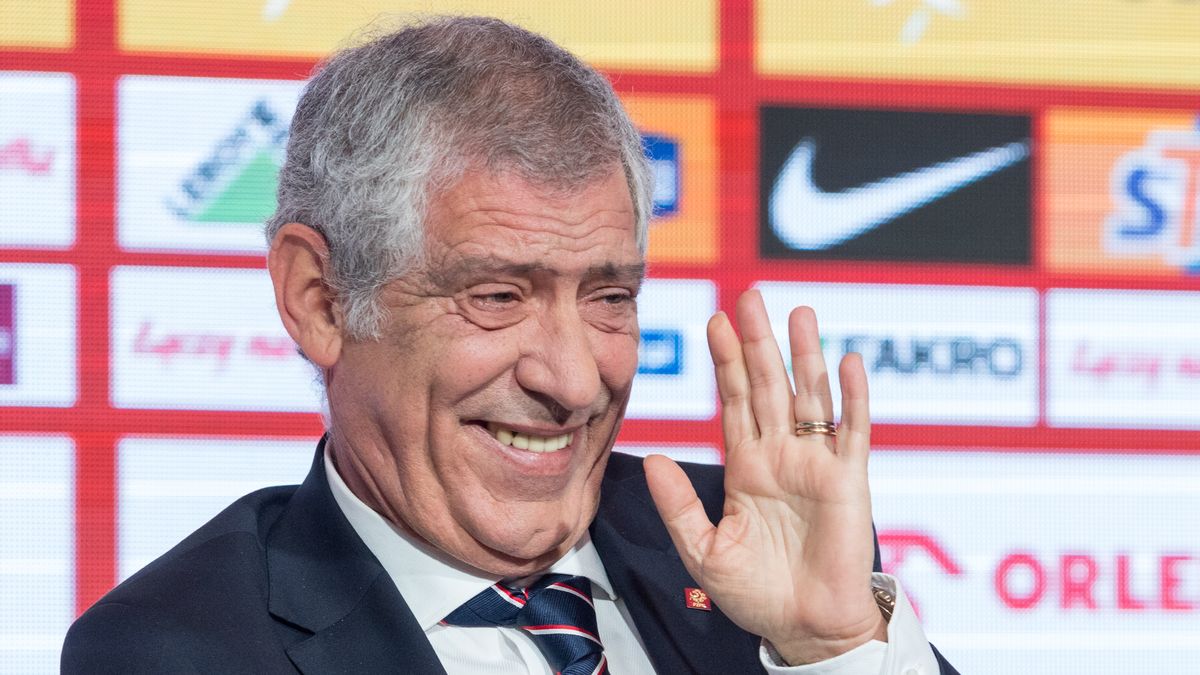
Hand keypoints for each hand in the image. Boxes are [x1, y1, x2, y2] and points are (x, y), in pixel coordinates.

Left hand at [645, 289, 883, 664]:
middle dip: (759, 342)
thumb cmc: (756, 595)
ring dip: (805, 355)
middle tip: (751, 297)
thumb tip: (653, 459)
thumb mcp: (703, 549)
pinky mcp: (849, 481)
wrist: (803, 630)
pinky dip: (851, 397)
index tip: (715, 322)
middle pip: (768, 386)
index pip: (733, 402)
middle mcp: (780, 456)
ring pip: (809, 397)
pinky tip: (846, 362)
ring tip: (799, 313)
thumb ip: (678, 505)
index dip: (725, 362)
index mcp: (746, 467)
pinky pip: (852, 431)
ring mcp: (816, 464)